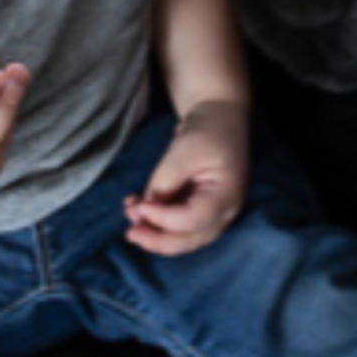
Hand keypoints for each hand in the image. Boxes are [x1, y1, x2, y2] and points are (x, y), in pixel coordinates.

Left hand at [124, 99, 249, 255]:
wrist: (221, 116)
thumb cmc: (208, 130)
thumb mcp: (184, 150)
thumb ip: (165, 182)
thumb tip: (144, 212)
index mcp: (226, 196)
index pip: (193, 220)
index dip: (164, 219)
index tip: (140, 207)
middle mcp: (223, 213)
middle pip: (188, 240)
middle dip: (156, 239)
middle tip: (130, 232)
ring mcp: (212, 214)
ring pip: (181, 238)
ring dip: (154, 231)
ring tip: (130, 211)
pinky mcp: (199, 210)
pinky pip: (177, 226)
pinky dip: (157, 222)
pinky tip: (137, 208)